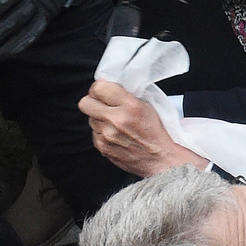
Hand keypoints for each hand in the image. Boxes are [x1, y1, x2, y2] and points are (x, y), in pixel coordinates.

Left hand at [78, 80, 206, 175]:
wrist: (161, 160)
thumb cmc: (157, 132)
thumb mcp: (148, 105)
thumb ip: (127, 94)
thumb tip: (109, 85)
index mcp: (130, 106)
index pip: (99, 88)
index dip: (99, 88)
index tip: (104, 90)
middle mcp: (116, 120)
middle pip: (85, 103)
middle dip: (93, 101)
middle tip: (102, 103)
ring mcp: (107, 136)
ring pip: (90, 118)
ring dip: (99, 118)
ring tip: (114, 122)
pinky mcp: (103, 148)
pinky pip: (94, 133)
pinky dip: (102, 132)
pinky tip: (115, 134)